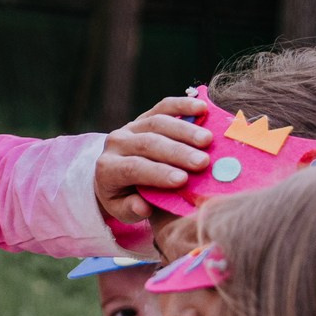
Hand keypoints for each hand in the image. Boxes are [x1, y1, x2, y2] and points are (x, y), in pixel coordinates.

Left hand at [96, 95, 212, 222]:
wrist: (114, 174)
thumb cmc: (125, 197)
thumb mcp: (123, 210)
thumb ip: (131, 209)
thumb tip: (143, 208)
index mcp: (108, 168)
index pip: (133, 168)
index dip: (158, 173)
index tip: (183, 180)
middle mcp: (116, 143)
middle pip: (148, 144)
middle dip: (177, 153)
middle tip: (202, 162)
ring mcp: (131, 126)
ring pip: (157, 123)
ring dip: (185, 131)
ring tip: (207, 140)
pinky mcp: (145, 115)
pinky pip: (163, 106)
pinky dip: (183, 105)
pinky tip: (202, 109)